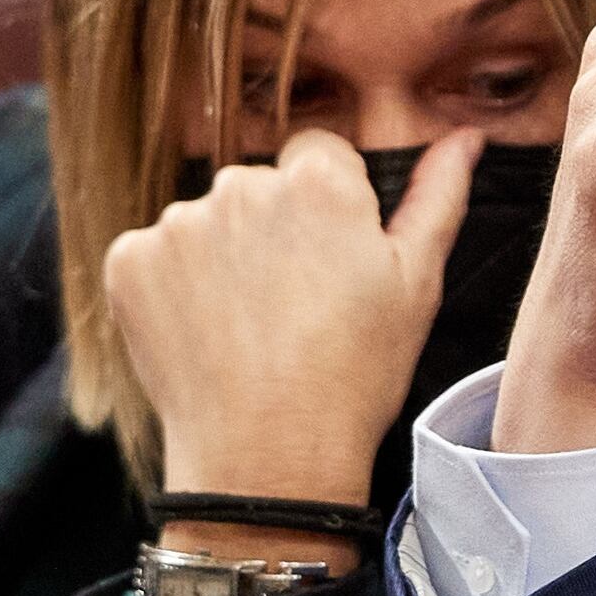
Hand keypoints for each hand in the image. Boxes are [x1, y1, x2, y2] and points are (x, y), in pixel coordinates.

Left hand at [98, 129, 473, 558]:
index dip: (328, 210)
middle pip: (258, 186)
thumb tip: (465, 137)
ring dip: (220, 258)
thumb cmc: (355, 375)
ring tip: (248, 329)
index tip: (330, 265)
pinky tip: (204, 335)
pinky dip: (171, 288)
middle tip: (293, 306)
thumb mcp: (418, 284)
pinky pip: (153, 256)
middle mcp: (242, 185)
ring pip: (205, 223)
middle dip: (272, 230)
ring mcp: (178, 223)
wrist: (267, 457)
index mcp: (319, 182)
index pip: (318, 155)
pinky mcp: (129, 262)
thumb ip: (438, 196)